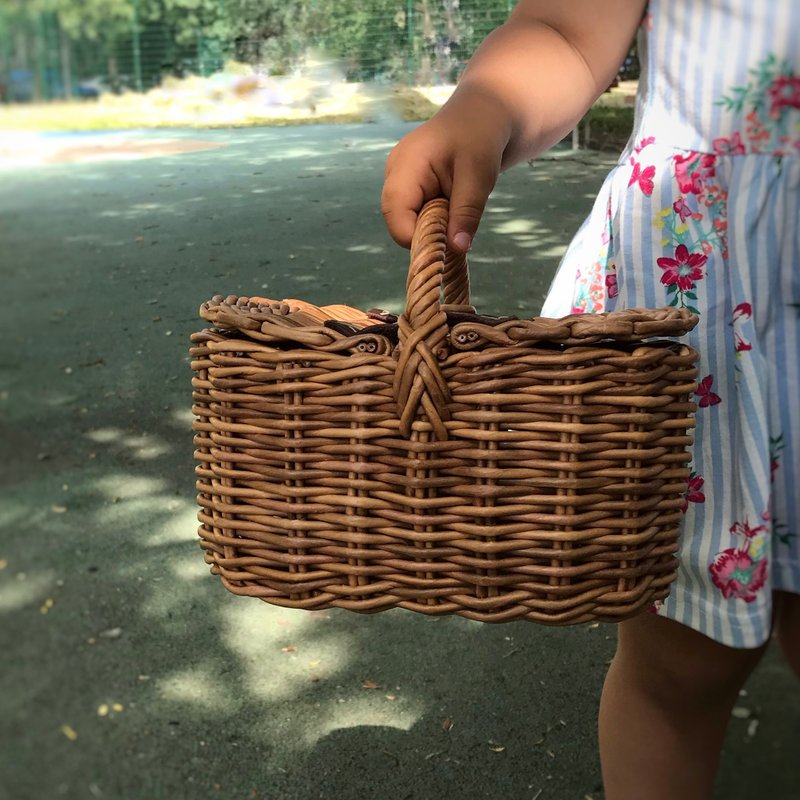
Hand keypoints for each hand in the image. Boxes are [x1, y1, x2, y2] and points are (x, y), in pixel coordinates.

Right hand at [381, 89, 512, 252]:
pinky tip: (453, 206)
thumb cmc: (481, 136)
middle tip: (458, 228)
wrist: (485, 114)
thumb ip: (466, 212)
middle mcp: (394, 174)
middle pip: (399, 222)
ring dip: (434, 227)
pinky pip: (417, 216)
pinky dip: (436, 220)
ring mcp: (400, 181)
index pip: (395, 215)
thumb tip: (457, 249)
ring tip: (458, 211)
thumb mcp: (480, 175)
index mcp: (405, 165)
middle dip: (427, 233)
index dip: (416, 237)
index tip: (448, 246)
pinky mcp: (410, 188)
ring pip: (409, 222)